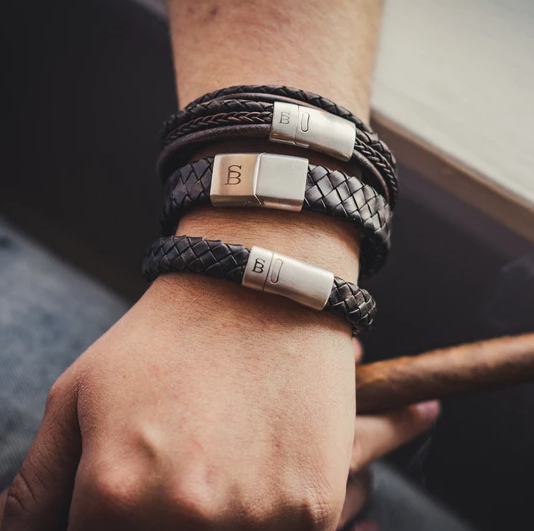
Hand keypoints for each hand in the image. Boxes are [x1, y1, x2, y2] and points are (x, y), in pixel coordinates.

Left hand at [0, 277, 437, 530]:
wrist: (261, 295)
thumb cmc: (166, 340)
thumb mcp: (79, 396)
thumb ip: (37, 487)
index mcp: (115, 495)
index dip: (116, 518)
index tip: (139, 488)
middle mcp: (186, 517)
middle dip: (165, 516)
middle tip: (189, 461)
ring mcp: (258, 518)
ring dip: (222, 517)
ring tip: (226, 457)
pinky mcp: (313, 508)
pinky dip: (268, 510)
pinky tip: (263, 458)